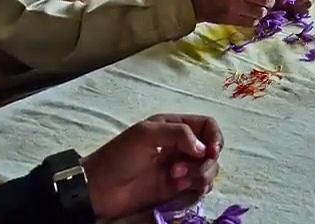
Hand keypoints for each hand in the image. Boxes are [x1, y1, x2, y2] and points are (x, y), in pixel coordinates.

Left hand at [83, 114, 223, 219]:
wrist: (100, 188)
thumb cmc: (119, 156)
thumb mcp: (146, 134)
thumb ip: (178, 134)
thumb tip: (204, 149)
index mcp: (174, 127)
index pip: (207, 126)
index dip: (215, 137)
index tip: (211, 152)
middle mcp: (181, 145)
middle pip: (212, 149)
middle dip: (206, 161)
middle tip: (183, 171)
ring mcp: (181, 167)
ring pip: (209, 169)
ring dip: (201, 175)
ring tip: (177, 180)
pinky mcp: (178, 188)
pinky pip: (200, 186)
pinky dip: (200, 187)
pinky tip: (185, 189)